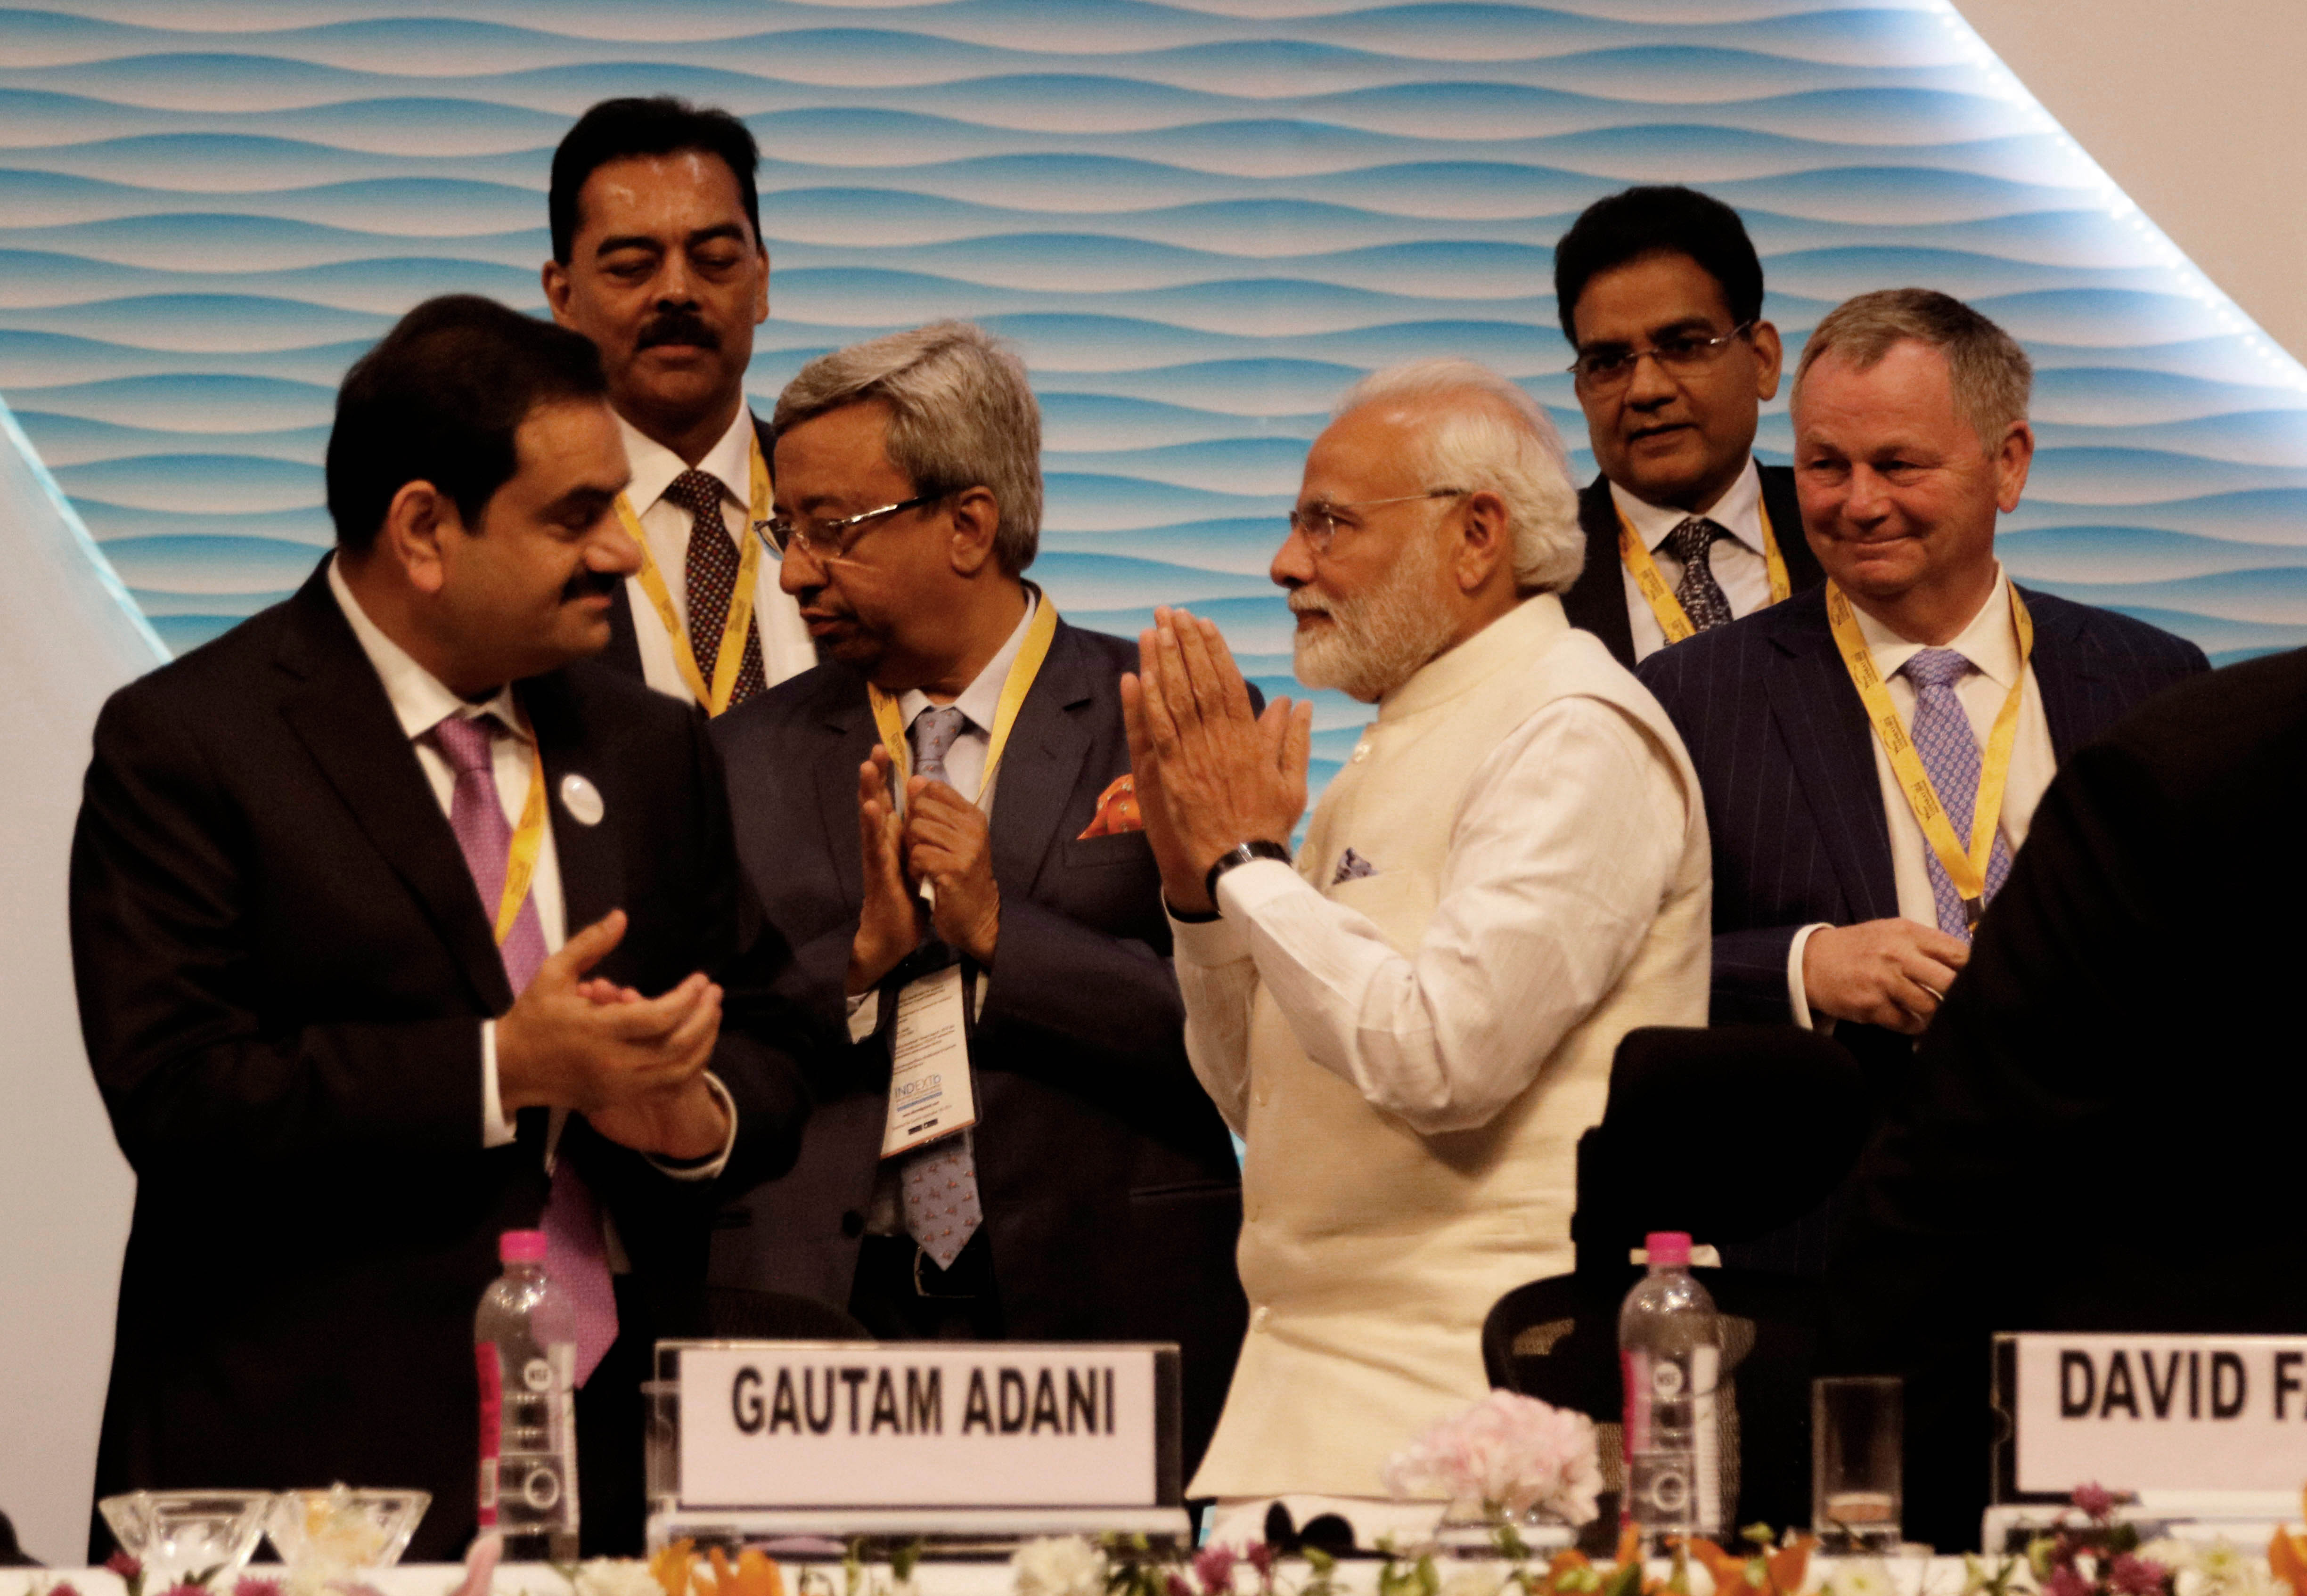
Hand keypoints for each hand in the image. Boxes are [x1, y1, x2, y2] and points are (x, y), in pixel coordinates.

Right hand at [495, 910, 725, 1152]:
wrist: (509, 1068)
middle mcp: (613, 1062)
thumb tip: (621, 916)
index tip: (700, 979)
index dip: (688, 997)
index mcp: (598, 1030)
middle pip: (679, 1046)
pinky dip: (688, 1067)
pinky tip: (695, 1044)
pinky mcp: (619, 1099)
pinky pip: (667, 1088)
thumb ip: (589, 944)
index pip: (660, 1016)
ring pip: (679, 1071)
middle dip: (706, 1018)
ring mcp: (618, 1086)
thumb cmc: (533, 1017)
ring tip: (712, 1016)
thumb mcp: (553, 973)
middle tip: (715, 994)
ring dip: (704, 1043)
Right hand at [847, 746, 920, 994]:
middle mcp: (880, 843)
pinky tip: (871, 808)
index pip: (888, 801)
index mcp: (891, 838)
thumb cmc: (905, 898)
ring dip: (868, 792)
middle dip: (875, 776)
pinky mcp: (877, 873)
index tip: (888, 749)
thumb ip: (913, 837)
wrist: (894, 934)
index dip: (887, 777)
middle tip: (875, 748)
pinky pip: (874, 846)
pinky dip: (871, 826)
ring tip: (866, 767)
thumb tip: (920, 813)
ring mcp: (876, 857)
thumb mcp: (913, 860)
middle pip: (875, 803)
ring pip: (870, 820)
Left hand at [905, 777, 999, 964]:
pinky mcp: (954, 869)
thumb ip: (934, 810)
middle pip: (920, 808)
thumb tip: (914, 779)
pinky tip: (926, 878)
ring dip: (913, 851)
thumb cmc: (960, 874)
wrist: (976, 916)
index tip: (928, 828)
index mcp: (972, 815)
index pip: (935, 788)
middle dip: (913, 829)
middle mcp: (973, 827)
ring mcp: (966, 848)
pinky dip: (915, 870)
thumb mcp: (952, 838)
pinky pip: (917, 855)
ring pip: (916, 830)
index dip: (920, 805)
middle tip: (926, 851)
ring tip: (927, 866)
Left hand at [1120, 606, 1310, 912]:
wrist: (1240, 865)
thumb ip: (1293, 740)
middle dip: (1185, 642)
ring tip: (1155, 628)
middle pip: (1199, 680)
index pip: (1229, 682)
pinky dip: (1149, 699)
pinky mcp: (1172, 773)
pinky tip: (1140, 673)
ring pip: (1176, 697)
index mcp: (1249, 739)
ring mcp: (1194, 755)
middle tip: (1172, 611)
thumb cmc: (1266, 827)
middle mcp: (1220, 739)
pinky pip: (1158, 728)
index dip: (1215, 649)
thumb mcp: (1292, 782)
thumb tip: (1297, 704)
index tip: (1204, 623)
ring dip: (1165, 659)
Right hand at [1801, 918, 1970, 1033]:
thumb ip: (1926, 944)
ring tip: (1928, 1010)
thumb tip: (1966, 965)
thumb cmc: (1859, 947)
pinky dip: (1912, 1024)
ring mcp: (1883, 981)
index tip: (1972, 980)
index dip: (1971, 970)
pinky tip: (1907, 1017)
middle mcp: (1897, 955)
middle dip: (1958, 995)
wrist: (1811, 962)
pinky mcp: (1871, 1005)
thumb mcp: (1892, 932)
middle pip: (1950, 982)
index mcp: (1908, 933)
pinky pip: (1907, 1023)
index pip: (1958, 953)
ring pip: (1930, 1007)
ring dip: (1933, 1014)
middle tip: (1958, 1002)